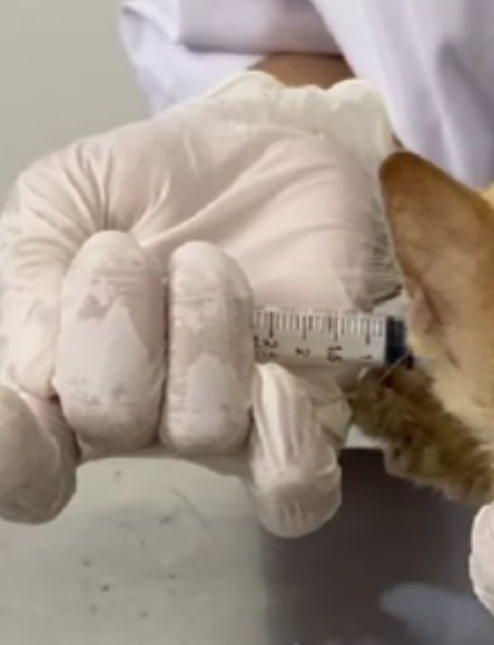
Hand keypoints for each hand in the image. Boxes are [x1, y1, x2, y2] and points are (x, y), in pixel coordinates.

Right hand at [0, 72, 395, 535]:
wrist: (275, 160)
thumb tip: (32, 368)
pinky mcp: (313, 422)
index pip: (25, 472)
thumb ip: (30, 261)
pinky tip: (278, 377)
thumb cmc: (160, 190)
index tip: (23, 404)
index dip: (15, 459)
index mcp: (62, 381)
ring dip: (201, 329)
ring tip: (206, 266)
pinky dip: (286, 436)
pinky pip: (296, 484)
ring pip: (203, 431)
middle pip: (109, 422)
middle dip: (113, 318)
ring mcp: (230, 428)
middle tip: (129, 253)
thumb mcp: (68, 198)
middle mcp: (143, 422)